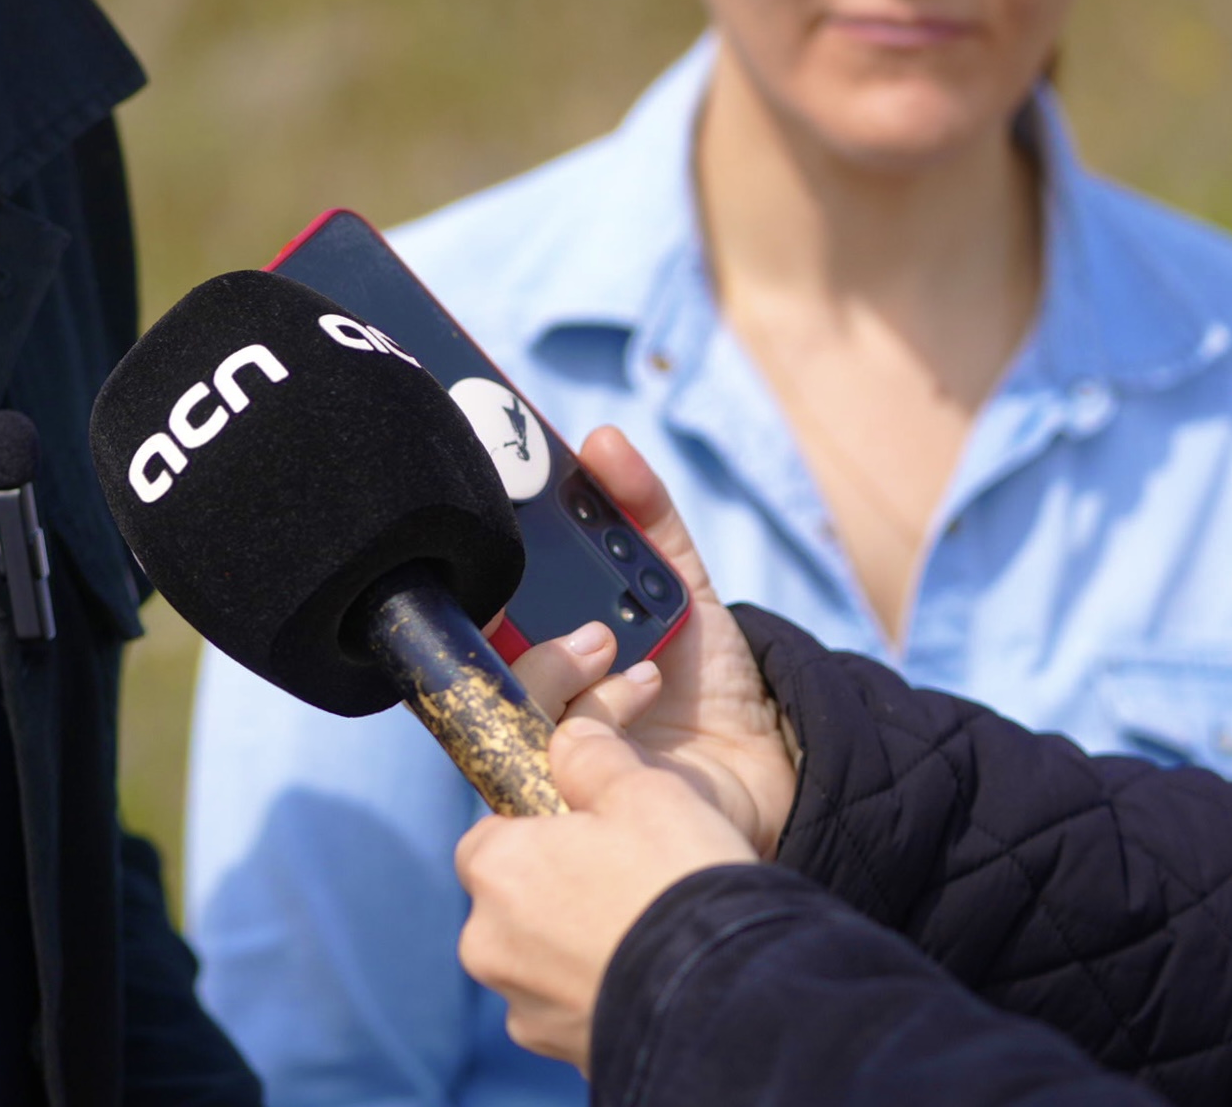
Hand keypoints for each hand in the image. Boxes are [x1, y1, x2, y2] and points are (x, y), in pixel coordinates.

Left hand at [455, 715, 758, 1065]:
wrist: (728, 996)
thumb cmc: (676, 879)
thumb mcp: (642, 788)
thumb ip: (590, 753)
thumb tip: (570, 736)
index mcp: (493, 867)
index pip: (496, 834)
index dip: (543, 827)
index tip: (591, 832)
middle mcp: (488, 941)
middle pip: (517, 898)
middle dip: (561, 888)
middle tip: (628, 878)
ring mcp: (522, 1004)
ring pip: (544, 956)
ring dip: (581, 943)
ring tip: (646, 927)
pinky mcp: (560, 1049)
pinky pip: (572, 1005)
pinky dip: (602, 988)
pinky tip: (650, 972)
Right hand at [505, 426, 797, 856]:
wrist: (764, 760)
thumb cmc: (706, 674)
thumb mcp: (680, 577)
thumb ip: (644, 507)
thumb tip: (601, 439)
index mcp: (531, 633)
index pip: (472, 592)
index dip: (467, 555)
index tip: (484, 508)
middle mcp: (522, 687)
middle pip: (467, 646)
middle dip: (496, 607)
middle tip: (537, 587)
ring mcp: (541, 742)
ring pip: (505, 696)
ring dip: (557, 662)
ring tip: (613, 642)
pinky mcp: (570, 792)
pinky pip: (557, 748)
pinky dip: (603, 707)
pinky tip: (644, 686)